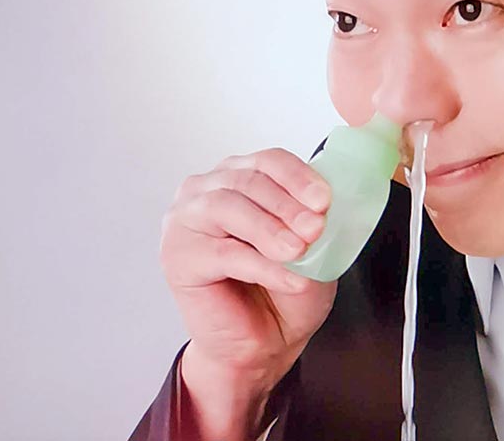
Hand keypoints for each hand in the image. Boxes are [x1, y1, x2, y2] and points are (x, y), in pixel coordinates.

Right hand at [159, 148, 335, 437]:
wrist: (265, 342)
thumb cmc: (283, 286)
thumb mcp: (311, 244)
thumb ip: (312, 217)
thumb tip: (324, 203)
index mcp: (239, 176)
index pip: (268, 161)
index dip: (298, 177)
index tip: (325, 200)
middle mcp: (206, 190)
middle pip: (247, 180)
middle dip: (287, 204)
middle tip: (316, 228)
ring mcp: (186, 221)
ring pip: (228, 208)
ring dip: (270, 229)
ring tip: (300, 252)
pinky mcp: (178, 257)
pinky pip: (224, 254)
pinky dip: (263, 266)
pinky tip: (291, 280)